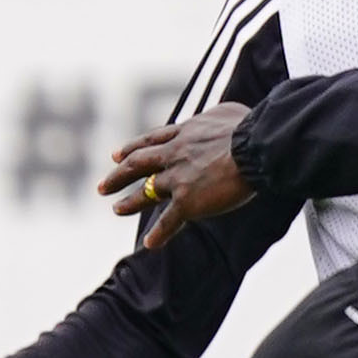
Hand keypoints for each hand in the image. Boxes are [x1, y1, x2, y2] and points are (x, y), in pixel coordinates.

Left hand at [100, 101, 257, 249]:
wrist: (254, 146)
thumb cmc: (250, 126)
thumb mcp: (227, 113)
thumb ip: (216, 118)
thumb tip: (223, 118)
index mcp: (183, 133)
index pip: (151, 141)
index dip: (132, 148)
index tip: (116, 154)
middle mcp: (174, 154)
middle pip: (137, 165)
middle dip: (118, 176)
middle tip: (102, 187)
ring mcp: (178, 179)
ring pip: (147, 192)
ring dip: (129, 203)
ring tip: (116, 210)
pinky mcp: (188, 201)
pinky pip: (169, 221)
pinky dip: (159, 233)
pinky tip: (150, 244)